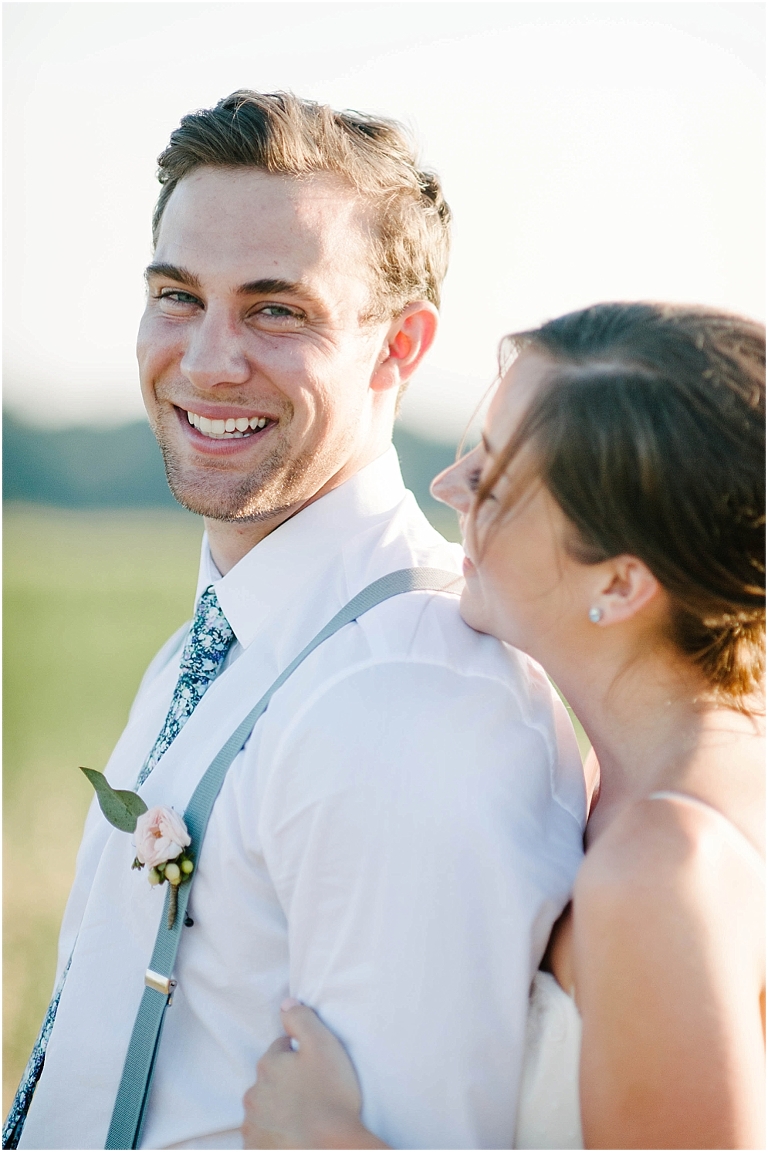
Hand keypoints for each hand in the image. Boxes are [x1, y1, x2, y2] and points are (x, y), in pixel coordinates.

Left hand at [242, 999, 384, 1148]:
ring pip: (265, 1111)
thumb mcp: (322, 1045)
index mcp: (267, 1066)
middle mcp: (253, 1096)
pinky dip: (275, 1138)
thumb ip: (301, 1018)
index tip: (315, 1067)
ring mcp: (253, 1128)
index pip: (279, 1050)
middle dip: (285, 1084)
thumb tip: (285, 1003)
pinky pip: (263, 1140)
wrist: (332, 1149)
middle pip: (269, 1082)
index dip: (298, 1055)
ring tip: (306, 1120)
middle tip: (313, 1094)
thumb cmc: (330, 1097)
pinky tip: (295, 1138)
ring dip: (279, 1112)